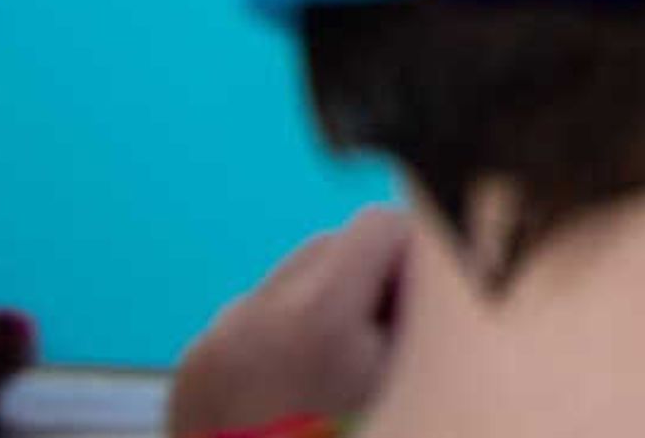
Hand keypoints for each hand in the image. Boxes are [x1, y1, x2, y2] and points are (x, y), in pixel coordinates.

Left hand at [167, 206, 407, 437]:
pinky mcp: (190, 373)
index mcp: (317, 323)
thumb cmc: (356, 433)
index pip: (385, 227)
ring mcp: (214, 346)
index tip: (429, 316)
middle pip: (337, 244)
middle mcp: (253, 320)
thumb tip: (454, 263)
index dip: (418, 267)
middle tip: (386, 354)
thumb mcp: (406, 378)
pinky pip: (253, 321)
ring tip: (336, 380)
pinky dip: (282, 343)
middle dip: (370, 285)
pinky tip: (294, 396)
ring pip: (294, 279)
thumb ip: (428, 322)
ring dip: (326, 308)